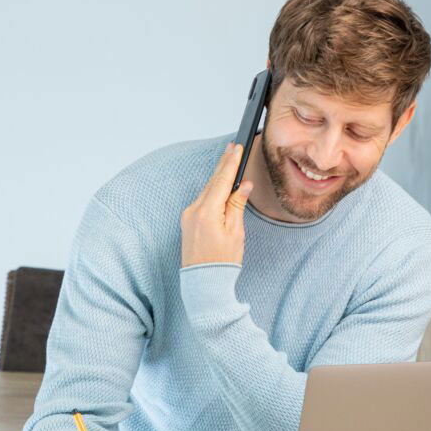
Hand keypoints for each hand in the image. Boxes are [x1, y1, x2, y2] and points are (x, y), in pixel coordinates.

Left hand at [180, 142, 252, 266]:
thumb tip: (243, 186)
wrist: (204, 282)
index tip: (236, 148)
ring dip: (219, 178)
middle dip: (223, 165)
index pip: (222, 180)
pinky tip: (220, 186)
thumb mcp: (236, 232)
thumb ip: (237, 205)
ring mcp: (188, 216)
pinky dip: (213, 192)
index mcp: (207, 212)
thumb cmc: (222, 262)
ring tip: (229, 162)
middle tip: (232, 148)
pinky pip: (202, 201)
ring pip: (207, 191)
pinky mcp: (187, 222)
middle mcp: (193, 210)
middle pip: (212, 182)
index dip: (230, 163)